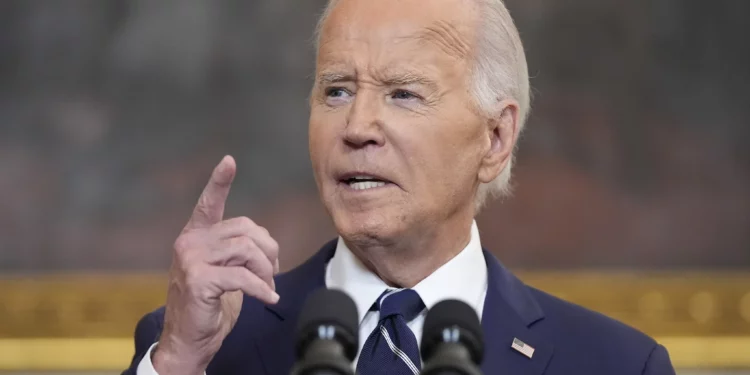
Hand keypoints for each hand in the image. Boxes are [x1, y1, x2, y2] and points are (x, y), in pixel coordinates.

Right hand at [152, 156, 279, 374]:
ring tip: (268, 286)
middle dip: (268, 250)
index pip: (207, 203)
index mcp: (195, 237)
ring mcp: (191, 260)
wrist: (187, 341)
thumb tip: (264, 242)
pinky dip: (262, 288)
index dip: (219, 182)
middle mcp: (190, 243)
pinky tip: (268, 297)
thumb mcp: (224, 272)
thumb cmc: (209, 306)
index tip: (229, 161)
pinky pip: (244, 276)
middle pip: (245, 230)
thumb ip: (237, 252)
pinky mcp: (199, 280)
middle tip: (273, 272)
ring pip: (247, 250)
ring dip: (266, 270)